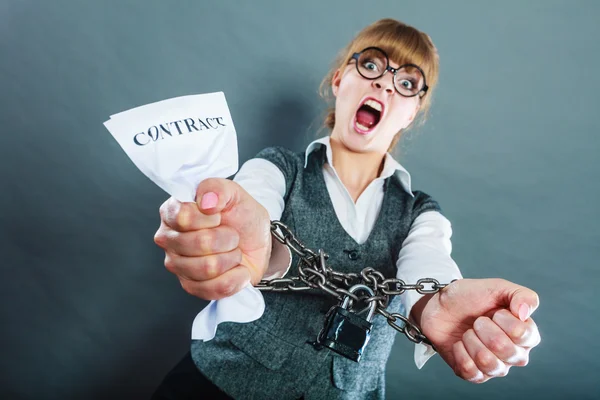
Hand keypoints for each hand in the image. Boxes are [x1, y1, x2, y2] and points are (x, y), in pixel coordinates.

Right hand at [153, 178, 271, 299]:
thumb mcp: (235, 194)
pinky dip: (236, 278)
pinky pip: (215, 288)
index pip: (183, 217)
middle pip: (198, 244)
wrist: (256, 241)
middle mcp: (168, 239)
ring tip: (233, 250)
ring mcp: (178, 266)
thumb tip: (205, 202)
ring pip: (208, 268)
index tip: (220, 215)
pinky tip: (237, 269)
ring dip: (232, 258)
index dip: (210, 217)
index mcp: (172, 212)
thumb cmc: (240, 215)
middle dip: (227, 238)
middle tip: (232, 234)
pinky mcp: (191, 287)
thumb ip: (218, 189)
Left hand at [417, 278, 540, 382]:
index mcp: (525, 334)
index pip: (524, 335)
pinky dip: (461, 354)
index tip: (494, 311)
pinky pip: (472, 374)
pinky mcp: (474, 374)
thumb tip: (525, 312)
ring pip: (489, 364)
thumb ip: (522, 295)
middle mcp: (514, 354)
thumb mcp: (498, 287)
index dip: (505, 321)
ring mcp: (495, 366)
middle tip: (477, 321)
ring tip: (467, 332)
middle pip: (508, 352)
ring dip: (472, 342)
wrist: (440, 304)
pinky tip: (458, 343)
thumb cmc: (471, 296)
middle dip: (485, 330)